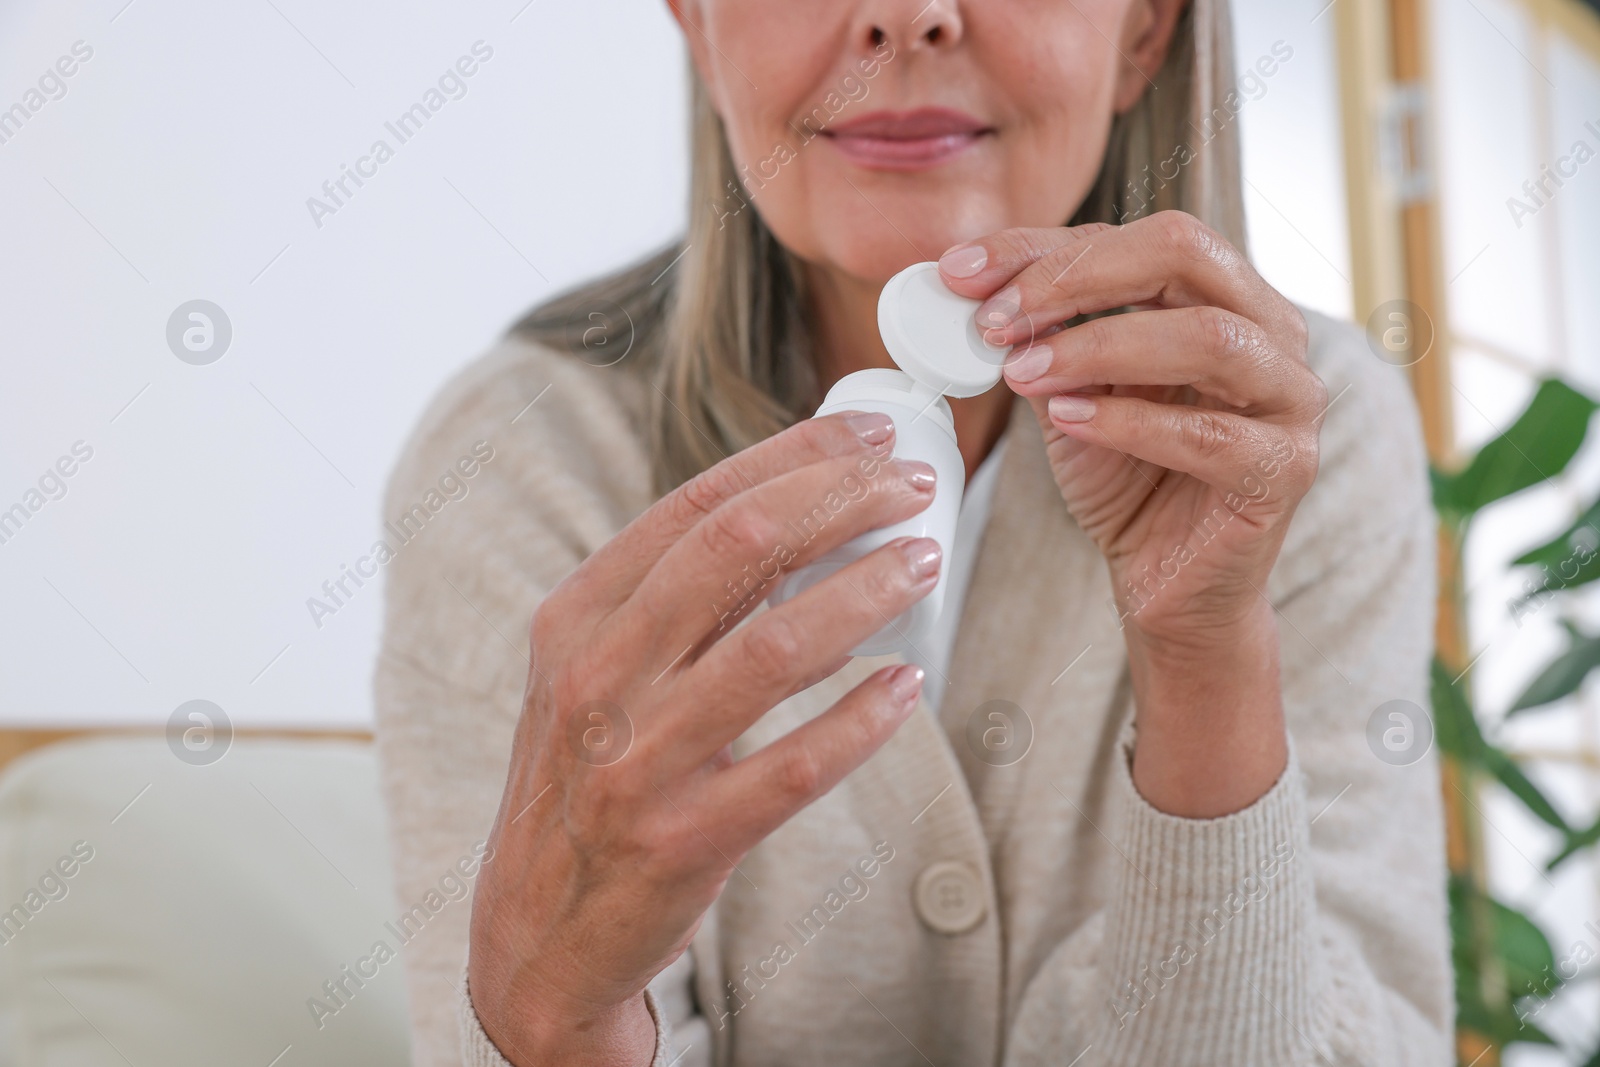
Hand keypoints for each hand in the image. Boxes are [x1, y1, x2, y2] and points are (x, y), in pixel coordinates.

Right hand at [468, 413, 938, 1064]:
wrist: (537, 930)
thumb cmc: (584, 781)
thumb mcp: (595, 675)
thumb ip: (674, 604)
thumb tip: (800, 524)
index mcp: (576, 620)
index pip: (696, 507)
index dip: (795, 459)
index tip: (871, 438)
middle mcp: (599, 678)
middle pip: (739, 550)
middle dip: (841, 501)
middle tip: (913, 489)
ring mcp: (638, 761)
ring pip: (776, 646)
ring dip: (867, 592)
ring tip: (924, 563)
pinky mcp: (684, 838)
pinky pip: (796, 766)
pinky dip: (861, 719)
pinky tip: (907, 688)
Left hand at [939, 211, 1323, 815]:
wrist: (1167, 585)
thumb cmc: (1126, 478)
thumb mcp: (1069, 393)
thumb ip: (1040, 340)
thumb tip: (971, 290)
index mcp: (1224, 294)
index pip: (1136, 236)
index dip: (1043, 246)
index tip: (961, 270)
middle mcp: (1271, 332)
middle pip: (1183, 254)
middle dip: (1075, 278)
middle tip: (995, 316)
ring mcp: (1290, 400)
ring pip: (1207, 338)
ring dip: (1099, 347)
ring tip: (1022, 371)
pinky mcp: (1283, 471)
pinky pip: (1208, 434)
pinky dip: (1128, 422)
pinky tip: (1067, 423)